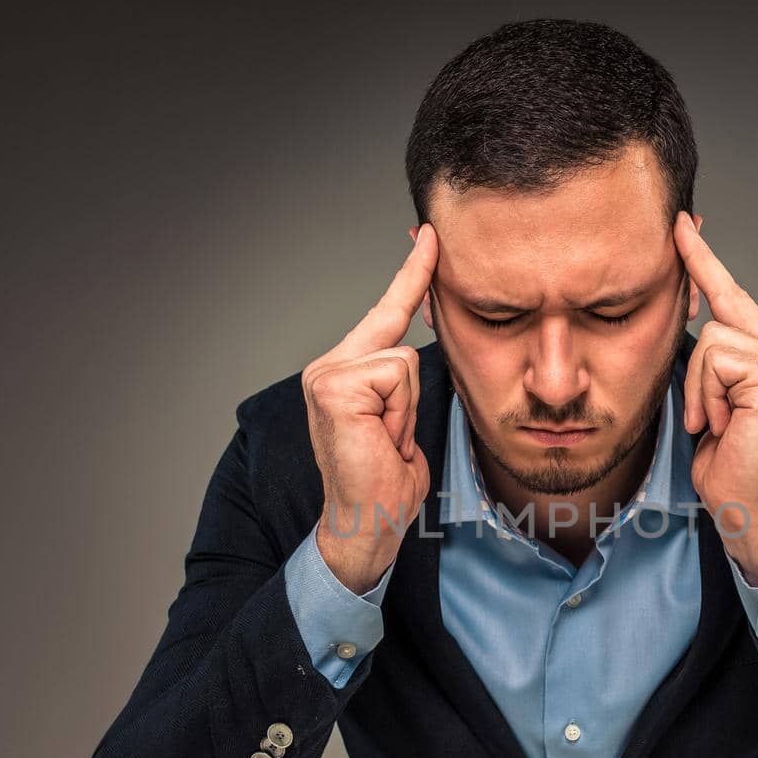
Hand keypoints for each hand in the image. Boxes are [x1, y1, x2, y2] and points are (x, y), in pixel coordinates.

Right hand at [301, 225, 436, 592]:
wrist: (366, 522)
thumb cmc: (387, 481)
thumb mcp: (404, 421)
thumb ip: (406, 383)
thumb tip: (424, 349)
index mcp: (344, 372)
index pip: (386, 313)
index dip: (412, 275)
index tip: (429, 236)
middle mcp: (328, 367)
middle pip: (402, 343)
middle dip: (410, 399)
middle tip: (390, 441)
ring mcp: (327, 375)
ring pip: (405, 364)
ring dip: (407, 412)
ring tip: (386, 443)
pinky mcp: (336, 387)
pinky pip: (397, 377)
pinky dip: (400, 415)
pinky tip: (380, 440)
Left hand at [676, 211, 757, 585]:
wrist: (751, 510)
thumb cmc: (727, 465)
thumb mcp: (708, 402)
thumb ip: (704, 363)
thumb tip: (681, 322)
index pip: (733, 296)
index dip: (704, 260)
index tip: (681, 225)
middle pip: (717, 314)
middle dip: (697, 371)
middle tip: (710, 419)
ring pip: (711, 339)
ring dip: (700, 390)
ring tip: (718, 425)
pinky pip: (715, 358)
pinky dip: (708, 396)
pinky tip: (724, 426)